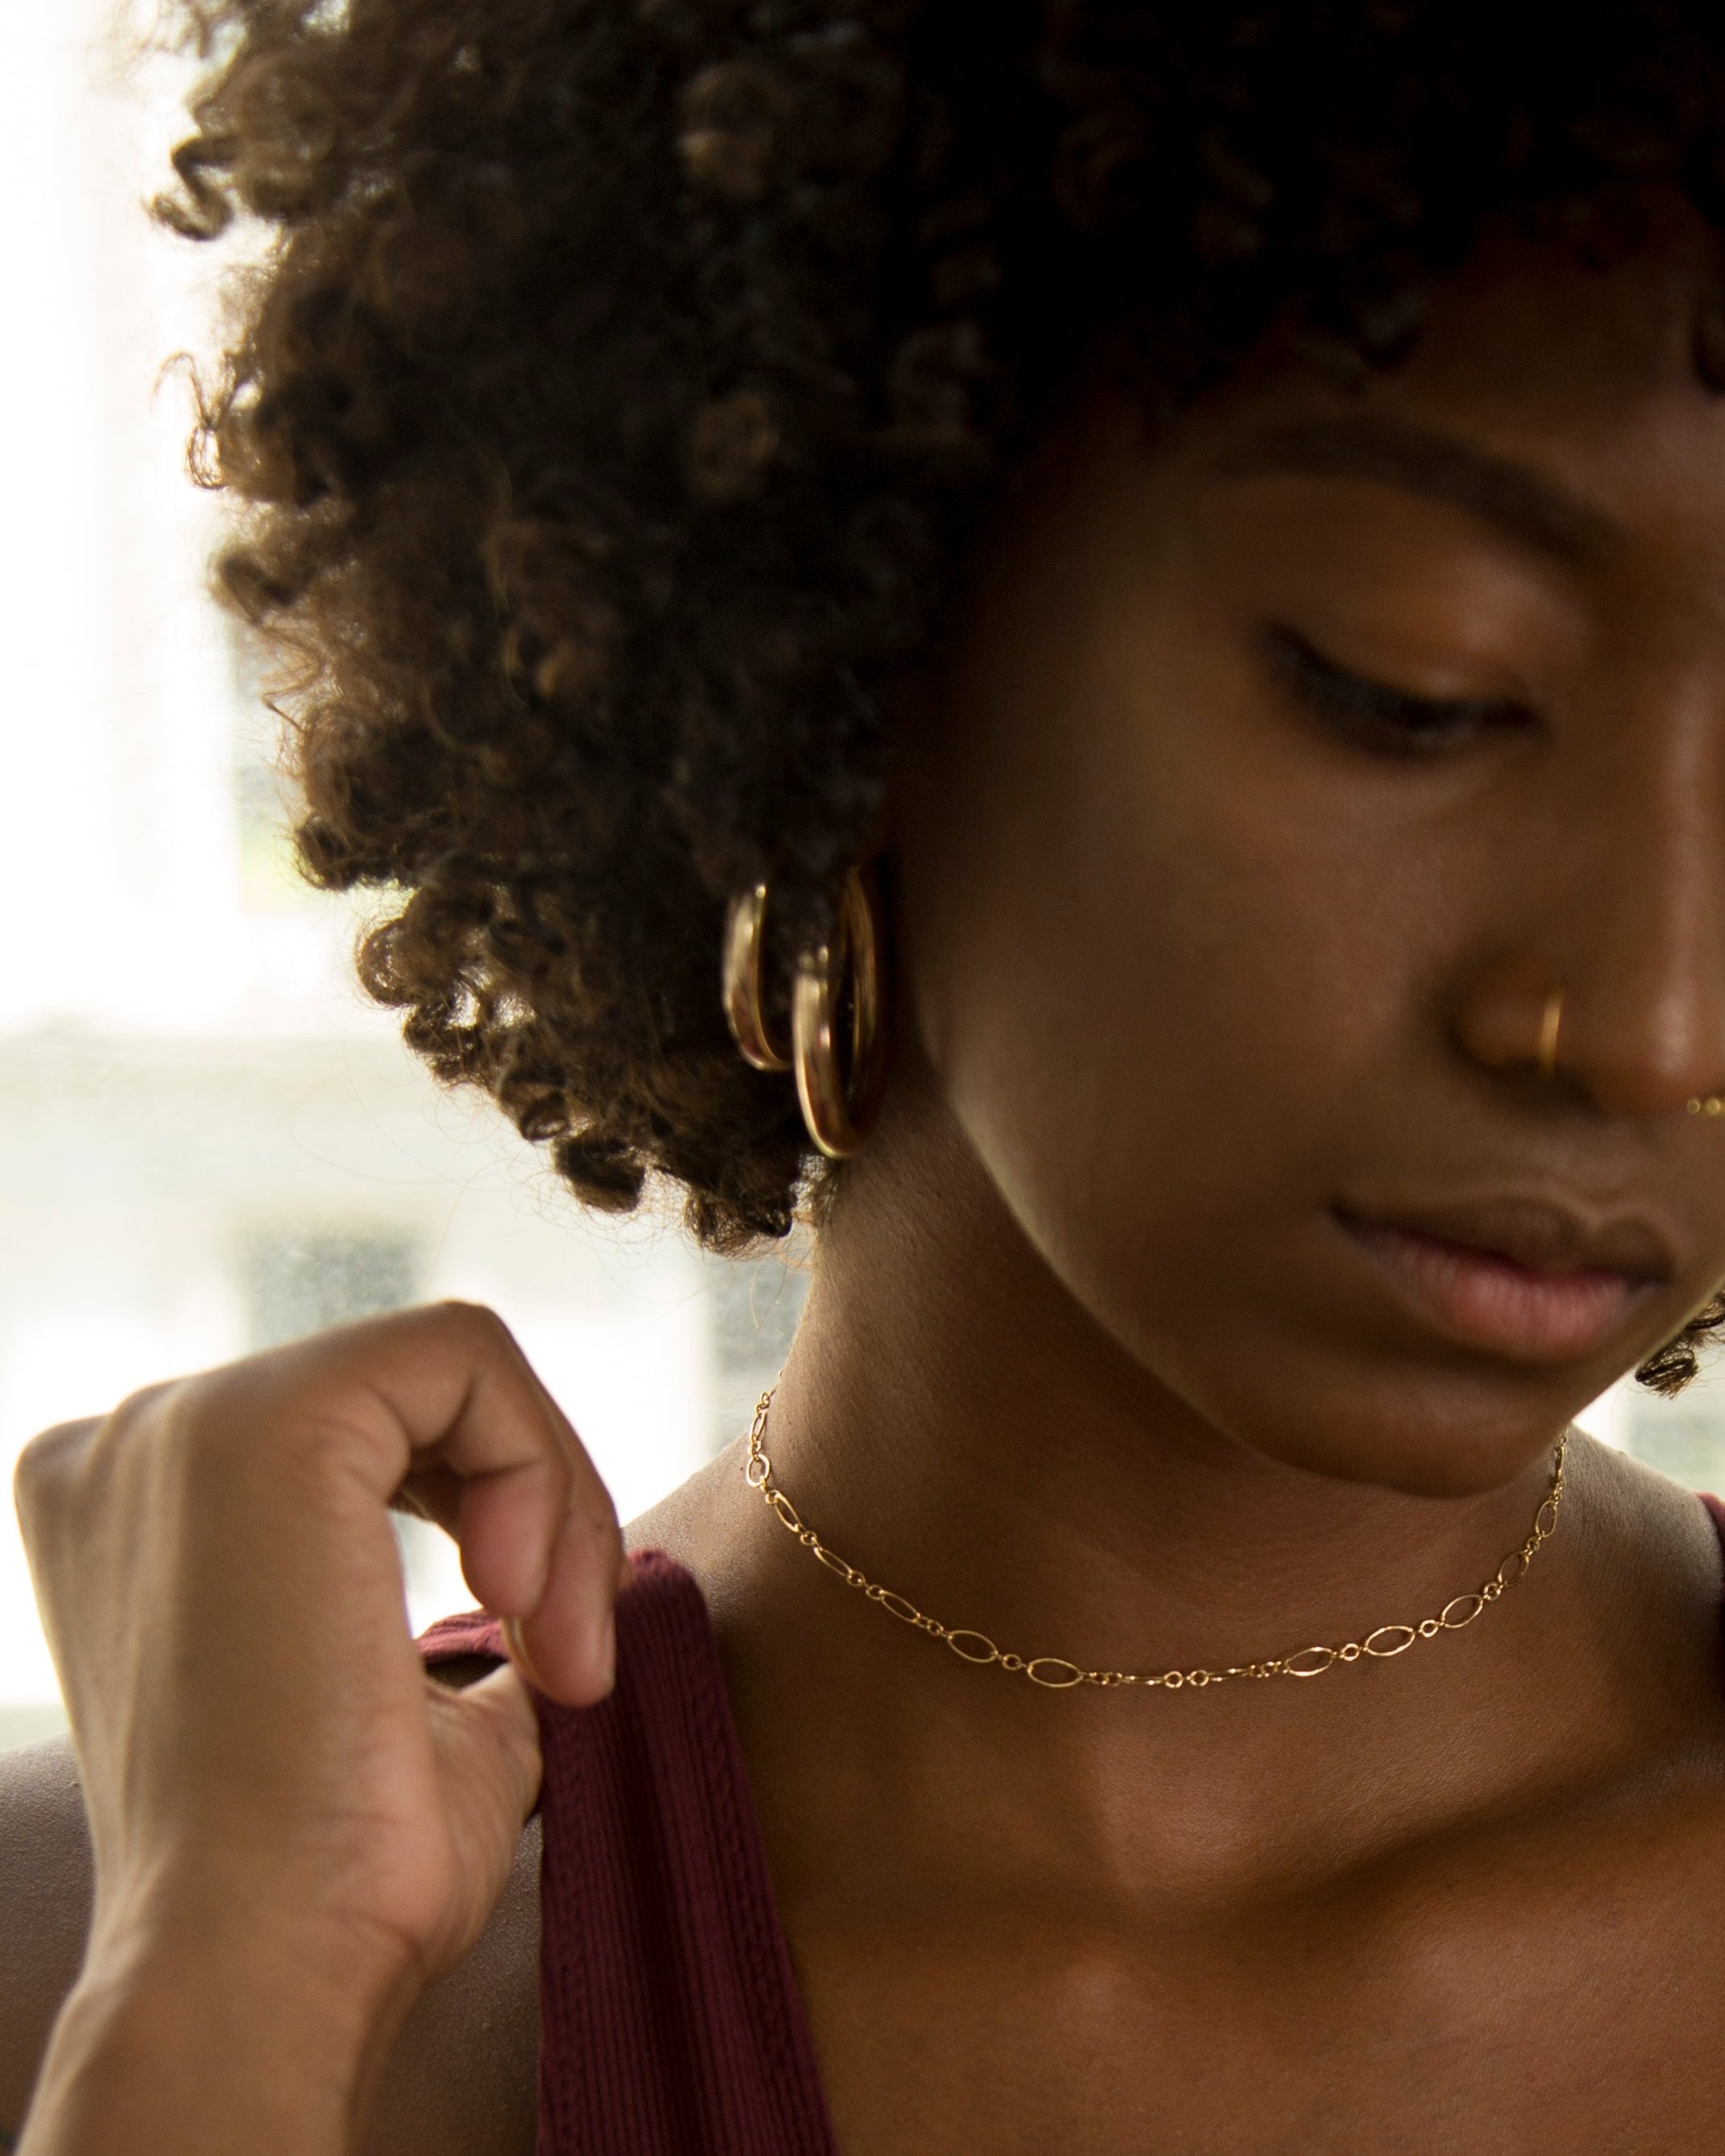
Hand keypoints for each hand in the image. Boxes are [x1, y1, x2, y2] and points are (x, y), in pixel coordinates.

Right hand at [12, 1302, 629, 2149]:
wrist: (266, 1971)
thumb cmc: (334, 1874)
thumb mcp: (402, 1696)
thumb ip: (462, 1605)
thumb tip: (562, 1560)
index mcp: (143, 1504)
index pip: (371, 1429)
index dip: (491, 1514)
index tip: (545, 1656)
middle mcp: (136, 1440)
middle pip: (416, 1390)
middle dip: (538, 1509)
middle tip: (570, 1661)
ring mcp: (187, 1420)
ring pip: (455, 1368)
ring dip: (553, 1505)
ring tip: (557, 1653)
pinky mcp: (271, 1420)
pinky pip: (466, 1357)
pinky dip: (538, 1472)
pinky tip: (518, 1604)